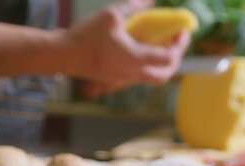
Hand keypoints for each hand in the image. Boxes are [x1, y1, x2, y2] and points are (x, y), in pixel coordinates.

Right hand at [63, 0, 189, 96]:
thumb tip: (150, 0)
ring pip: (151, 78)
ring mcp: (122, 78)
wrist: (62, 56)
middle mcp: (132, 73)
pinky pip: (138, 76)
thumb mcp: (111, 15)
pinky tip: (141, 50)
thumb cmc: (86, 36)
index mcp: (135, 59)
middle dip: (174, 60)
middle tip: (175, 43)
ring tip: (159, 44)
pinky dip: (146, 66)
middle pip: (164, 75)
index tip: (182, 30)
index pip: (168, 57)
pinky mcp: (114, 79)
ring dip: (161, 64)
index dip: (180, 44)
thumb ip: (134, 7)